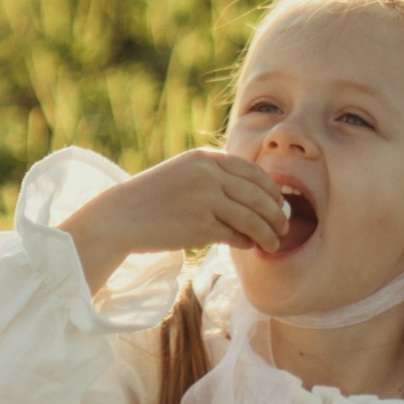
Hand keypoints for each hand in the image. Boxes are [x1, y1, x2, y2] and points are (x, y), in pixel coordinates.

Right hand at [63, 149, 289, 292]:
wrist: (119, 217)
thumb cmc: (153, 197)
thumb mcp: (184, 173)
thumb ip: (215, 176)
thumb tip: (258, 197)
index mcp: (205, 157)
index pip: (252, 171)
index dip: (272, 189)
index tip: (279, 204)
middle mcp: (208, 173)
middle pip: (258, 194)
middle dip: (277, 213)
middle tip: (284, 227)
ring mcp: (205, 198)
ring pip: (253, 217)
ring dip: (268, 233)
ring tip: (273, 243)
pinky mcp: (201, 225)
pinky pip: (236, 234)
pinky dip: (247, 242)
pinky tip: (250, 246)